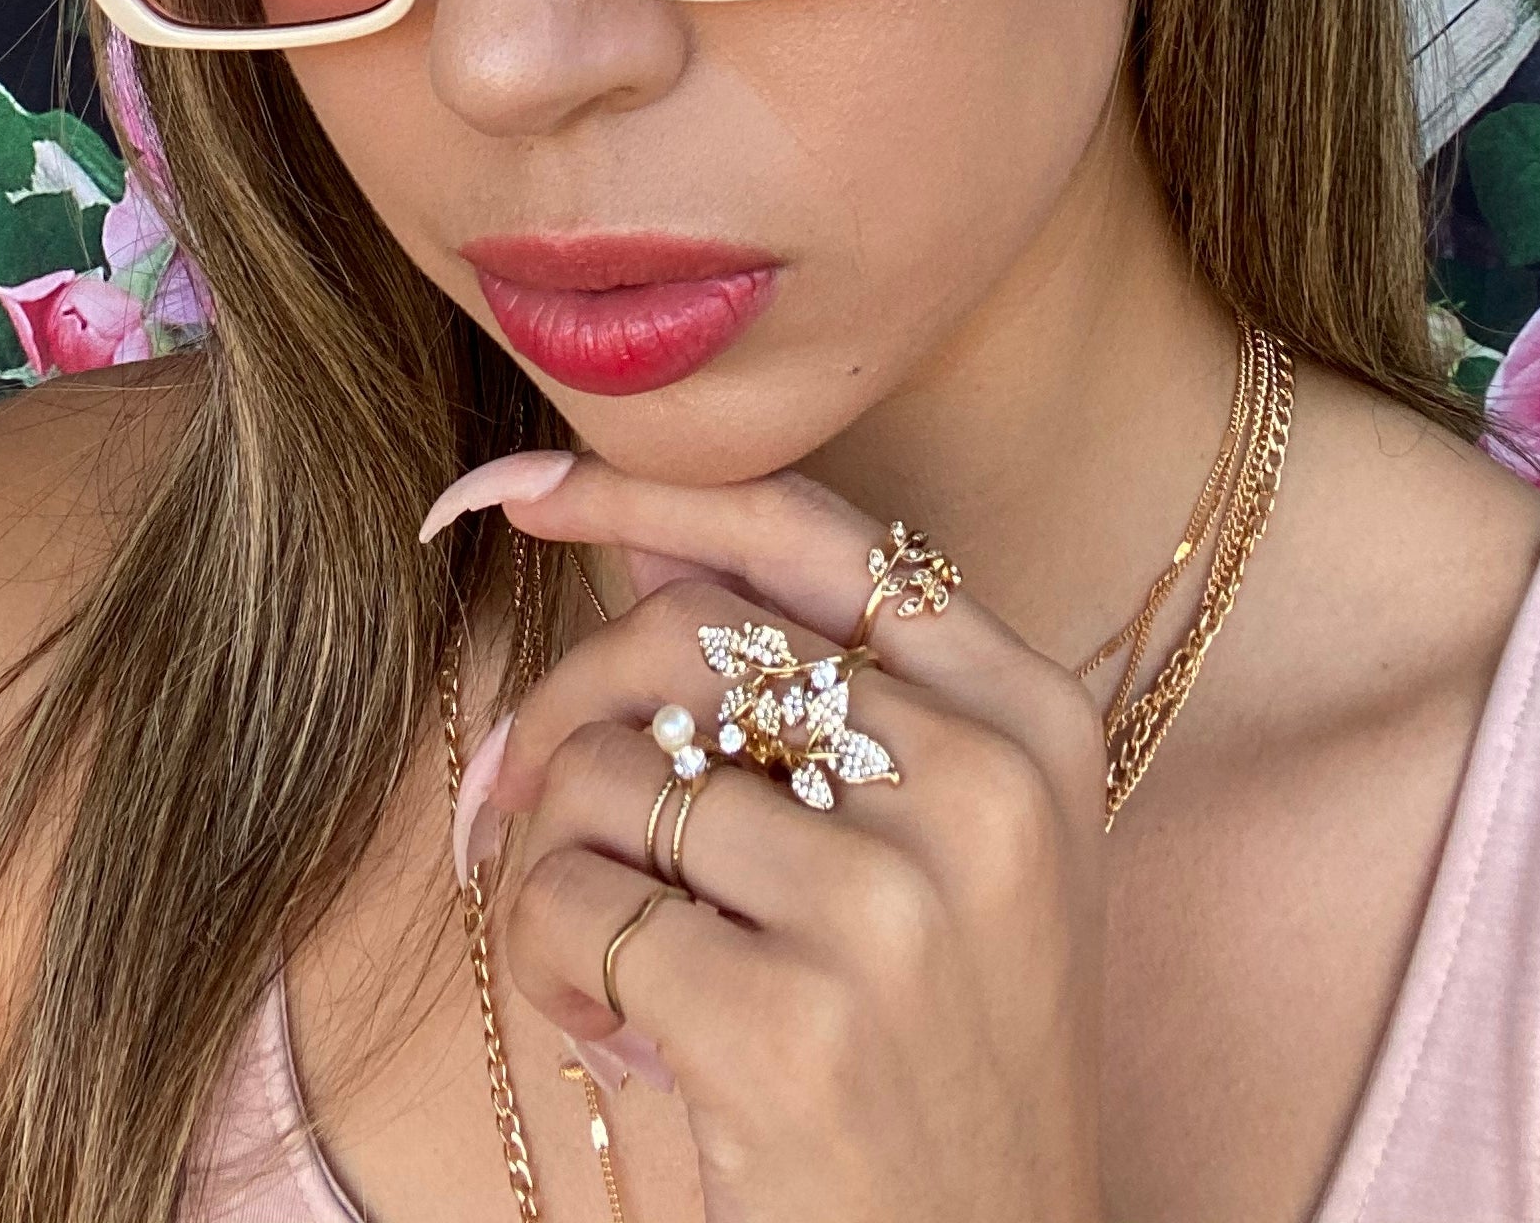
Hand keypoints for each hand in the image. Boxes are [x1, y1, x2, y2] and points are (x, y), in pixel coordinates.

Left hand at [448, 456, 1106, 1222]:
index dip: (643, 491)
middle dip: (561, 702)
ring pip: (607, 771)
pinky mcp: (790, 1029)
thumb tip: (638, 527)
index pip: (806, 531)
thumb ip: (823, 682)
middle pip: (681, 635)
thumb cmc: (941, 1049)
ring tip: (606, 950)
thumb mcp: (944, 843)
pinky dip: (546, 956)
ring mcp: (893, 911)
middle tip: (509, 787)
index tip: (518, 489)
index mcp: (1031, 718)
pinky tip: (615, 1027)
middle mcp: (982, 791)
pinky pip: (571, 904)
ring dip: (552, 855)